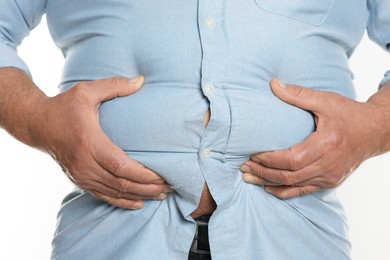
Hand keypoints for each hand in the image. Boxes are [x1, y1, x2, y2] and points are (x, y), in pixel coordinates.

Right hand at [35, 76, 171, 208]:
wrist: (37, 124)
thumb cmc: (64, 106)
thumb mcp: (87, 90)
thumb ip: (115, 85)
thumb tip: (141, 80)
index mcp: (89, 142)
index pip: (121, 165)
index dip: (143, 174)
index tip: (163, 175)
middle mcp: (84, 163)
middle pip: (121, 183)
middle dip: (148, 188)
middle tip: (169, 187)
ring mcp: (81, 175)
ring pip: (115, 192)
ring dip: (140, 196)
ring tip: (161, 194)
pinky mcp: (78, 180)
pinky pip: (103, 196)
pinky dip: (122, 201)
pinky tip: (138, 203)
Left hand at [240, 78, 387, 198]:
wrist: (374, 131)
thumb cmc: (348, 114)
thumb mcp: (325, 100)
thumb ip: (298, 94)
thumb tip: (273, 84)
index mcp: (327, 144)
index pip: (291, 159)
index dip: (269, 159)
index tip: (251, 154)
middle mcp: (329, 164)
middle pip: (289, 175)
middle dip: (263, 172)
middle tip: (243, 167)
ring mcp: (330, 176)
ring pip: (293, 186)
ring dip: (269, 182)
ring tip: (249, 177)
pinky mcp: (330, 182)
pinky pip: (303, 191)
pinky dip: (284, 191)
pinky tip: (268, 187)